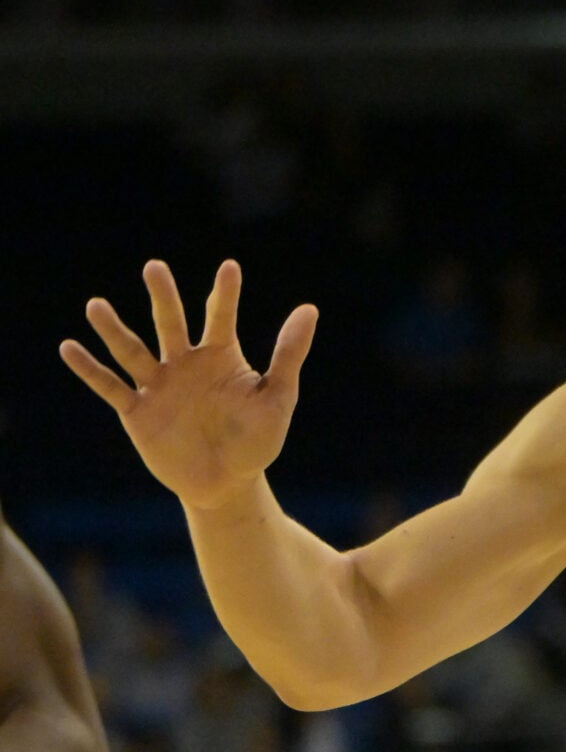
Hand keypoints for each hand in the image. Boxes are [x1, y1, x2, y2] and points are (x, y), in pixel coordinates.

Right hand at [60, 259, 317, 512]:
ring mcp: (158, 385)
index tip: (230, 268)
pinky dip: (90, 370)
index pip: (221, 318)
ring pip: (133, 351)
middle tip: (155, 267)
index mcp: (220, 357)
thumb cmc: (257, 441)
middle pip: (171, 324)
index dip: (226, 294)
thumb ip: (288, 354)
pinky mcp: (137, 411)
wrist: (228, 484)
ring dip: (114, 330)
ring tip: (96, 305)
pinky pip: (111, 387)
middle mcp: (185, 364)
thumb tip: (309, 309)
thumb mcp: (278, 397)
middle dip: (164, 298)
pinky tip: (69, 348)